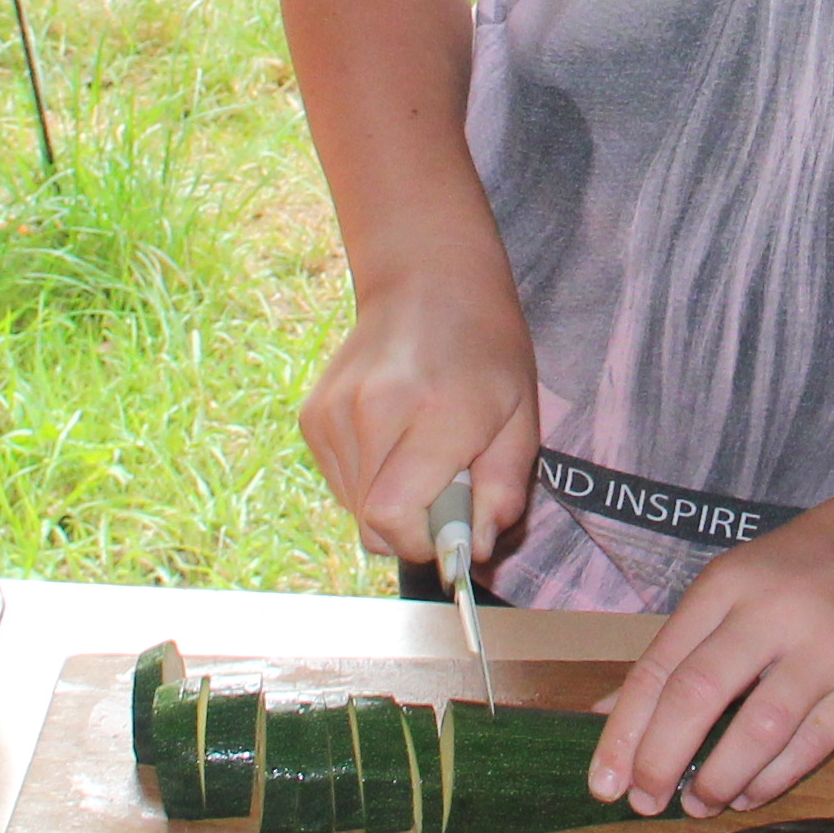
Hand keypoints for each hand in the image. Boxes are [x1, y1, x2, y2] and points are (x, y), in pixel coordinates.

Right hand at [296, 264, 537, 569]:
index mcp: (433, 412)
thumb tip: (471, 552)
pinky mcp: (312, 417)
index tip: (454, 526)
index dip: (425, 541)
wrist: (426, 280)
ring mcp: (333, 414)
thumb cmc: (485, 349)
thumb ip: (502, 491)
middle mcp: (371, 412)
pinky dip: (369, 481)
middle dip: (414, 526)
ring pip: (354, 510)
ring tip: (421, 453)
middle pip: (372, 526)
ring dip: (391, 502)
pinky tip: (394, 440)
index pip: (395, 519)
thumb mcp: (522, 418)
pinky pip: (341, 484)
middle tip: (446, 483)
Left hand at [587, 502, 833, 816]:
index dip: (624, 732)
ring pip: (758, 729)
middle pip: (699, 694)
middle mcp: (773, 613)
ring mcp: (826, 651)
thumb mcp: (732, 590)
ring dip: (718, 779)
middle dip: (660, 760)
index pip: (660, 666)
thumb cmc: (802, 574)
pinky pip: (809, 746)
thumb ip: (676, 652)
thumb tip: (607, 720)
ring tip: (696, 804)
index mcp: (728, 585)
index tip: (602, 783)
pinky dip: (770, 780)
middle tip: (643, 801)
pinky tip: (746, 794)